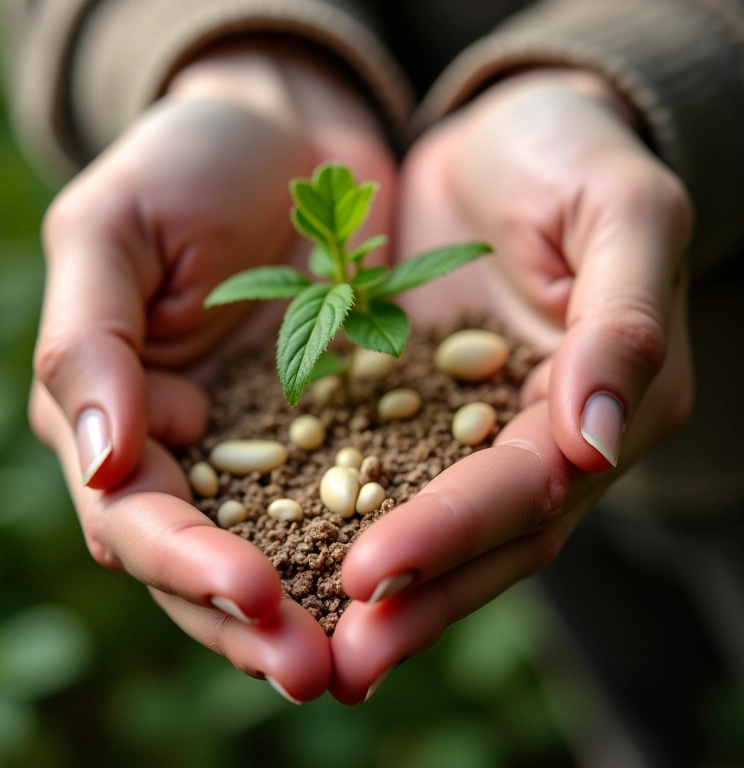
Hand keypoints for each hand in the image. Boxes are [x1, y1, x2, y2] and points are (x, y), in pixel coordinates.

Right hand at [29, 39, 395, 701]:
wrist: (284, 135)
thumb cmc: (184, 164)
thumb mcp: (111, 231)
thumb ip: (90, 345)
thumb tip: (99, 464)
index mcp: (119, 413)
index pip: (138, 516)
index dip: (186, 563)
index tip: (252, 594)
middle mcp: (191, 448)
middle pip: (208, 561)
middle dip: (252, 622)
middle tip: (310, 675)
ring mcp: (269, 442)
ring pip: (281, 549)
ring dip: (314, 608)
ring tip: (359, 663)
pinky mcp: (341, 423)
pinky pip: (355, 493)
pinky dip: (375, 538)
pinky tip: (412, 580)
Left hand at [329, 69, 692, 702]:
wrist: (509, 139)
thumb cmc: (571, 156)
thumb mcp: (617, 213)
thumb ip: (622, 321)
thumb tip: (601, 437)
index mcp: (609, 402)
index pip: (527, 489)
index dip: (452, 534)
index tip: (373, 573)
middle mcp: (548, 438)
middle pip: (486, 540)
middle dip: (416, 602)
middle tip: (339, 667)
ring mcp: (482, 431)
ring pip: (437, 531)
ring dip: (383, 595)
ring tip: (313, 651)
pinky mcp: (423, 410)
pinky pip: (385, 477)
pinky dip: (345, 525)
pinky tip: (290, 562)